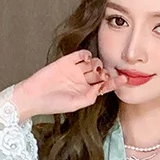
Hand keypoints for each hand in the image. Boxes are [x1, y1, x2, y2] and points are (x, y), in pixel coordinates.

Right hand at [13, 51, 127, 120]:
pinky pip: (80, 55)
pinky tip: (86, 59)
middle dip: (106, 72)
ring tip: (94, 69)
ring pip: (92, 63)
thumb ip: (90, 97)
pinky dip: (86, 55)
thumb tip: (101, 88)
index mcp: (86, 92)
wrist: (34, 96)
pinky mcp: (66, 62)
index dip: (115, 82)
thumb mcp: (75, 105)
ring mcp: (75, 70)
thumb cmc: (53, 104)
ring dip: (97, 64)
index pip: (104, 85)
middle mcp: (82, 80)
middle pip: (100, 73)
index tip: (125, 78)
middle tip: (105, 74)